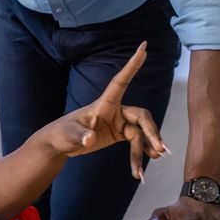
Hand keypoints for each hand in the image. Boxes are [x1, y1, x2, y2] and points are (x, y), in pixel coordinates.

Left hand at [42, 42, 166, 179]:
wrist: (60, 145)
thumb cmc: (61, 134)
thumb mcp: (68, 135)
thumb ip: (80, 136)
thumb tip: (90, 139)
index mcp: (103, 104)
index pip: (120, 82)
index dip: (132, 66)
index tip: (144, 47)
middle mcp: (115, 110)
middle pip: (141, 116)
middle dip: (151, 131)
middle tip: (159, 149)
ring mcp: (119, 122)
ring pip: (140, 133)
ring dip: (147, 148)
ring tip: (150, 164)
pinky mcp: (119, 134)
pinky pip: (136, 143)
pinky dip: (139, 156)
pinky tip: (139, 171)